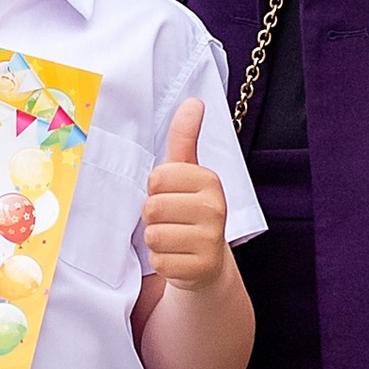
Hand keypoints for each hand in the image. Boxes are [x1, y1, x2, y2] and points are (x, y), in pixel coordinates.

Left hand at [143, 98, 233, 292]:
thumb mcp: (186, 173)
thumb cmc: (189, 209)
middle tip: (172, 220)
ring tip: (175, 238)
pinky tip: (178, 257)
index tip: (172, 196)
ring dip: (156, 240)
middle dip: (153, 216)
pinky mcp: (202, 268)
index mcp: (210, 180)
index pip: (156, 178)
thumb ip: (184, 137)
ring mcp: (212, 240)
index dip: (155, 189)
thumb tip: (194, 100)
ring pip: (154, 235)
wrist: (207, 262)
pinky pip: (160, 261)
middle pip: (152, 207)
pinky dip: (163, 261)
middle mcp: (216, 208)